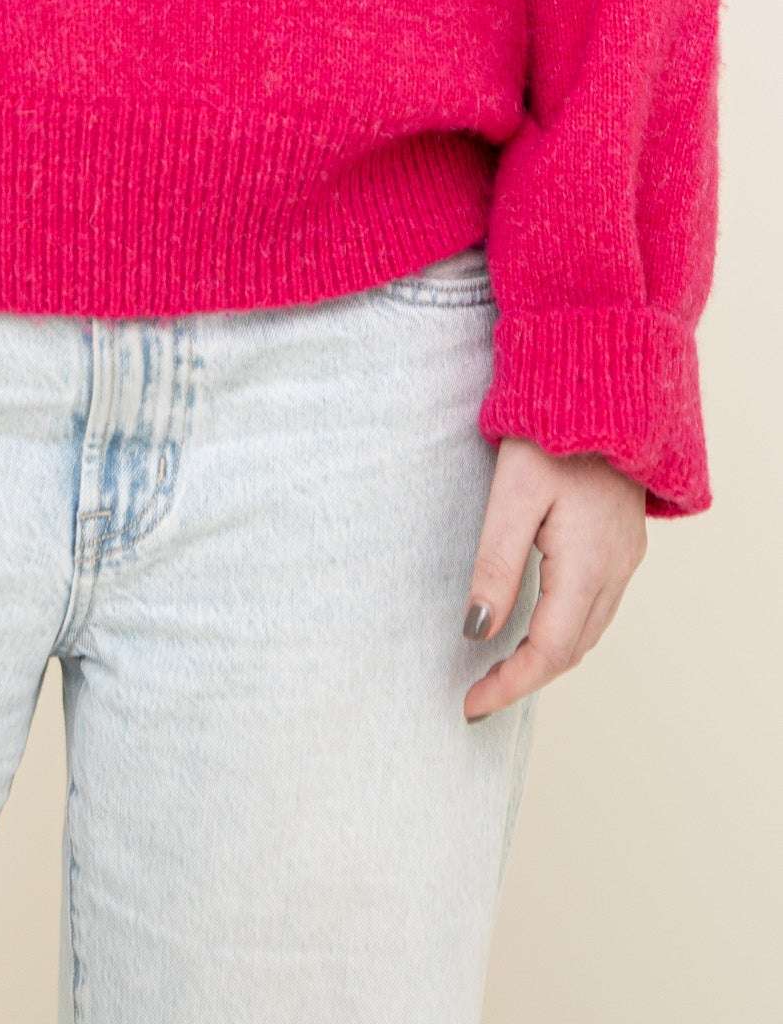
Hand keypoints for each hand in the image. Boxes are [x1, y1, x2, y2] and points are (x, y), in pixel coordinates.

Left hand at [462, 437, 646, 721]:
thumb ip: (496, 566)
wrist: (604, 389)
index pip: (549, 651)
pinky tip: (539, 624)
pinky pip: (599, 605)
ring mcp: (626, 556)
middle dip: (526, 678)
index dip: (509, 684)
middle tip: (479, 693)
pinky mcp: (624, 541)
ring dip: (548, 657)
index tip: (469, 706)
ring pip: (589, 630)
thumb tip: (476, 632)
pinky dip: (568, 629)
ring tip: (501, 669)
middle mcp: (615, 569)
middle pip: (572, 649)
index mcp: (587, 565)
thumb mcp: (512, 497)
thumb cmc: (552, 436)